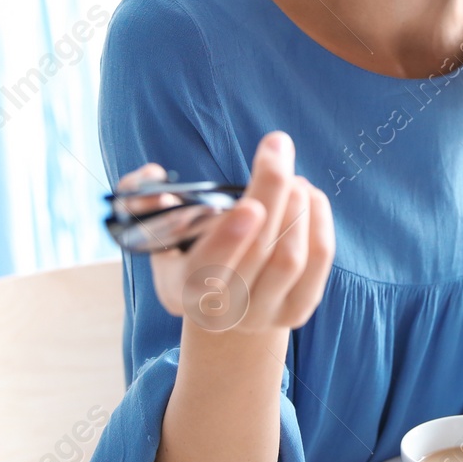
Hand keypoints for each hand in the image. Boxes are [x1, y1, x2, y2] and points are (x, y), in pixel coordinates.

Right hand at [113, 130, 334, 333]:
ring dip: (297, 204)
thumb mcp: (156, 233)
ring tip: (292, 176)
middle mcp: (225, 311)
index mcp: (184, 291)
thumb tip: (150, 178)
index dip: (230, 240)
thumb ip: (142, 203)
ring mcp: (263, 314)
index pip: (207, 270)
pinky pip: (319, 260)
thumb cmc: (189, 253)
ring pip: (292, 256)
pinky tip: (309, 194)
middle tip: (276, 147)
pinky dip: (319, 219)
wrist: (223, 303)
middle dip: (271, 190)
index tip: (249, 205)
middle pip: (260, 250)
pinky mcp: (297, 310)